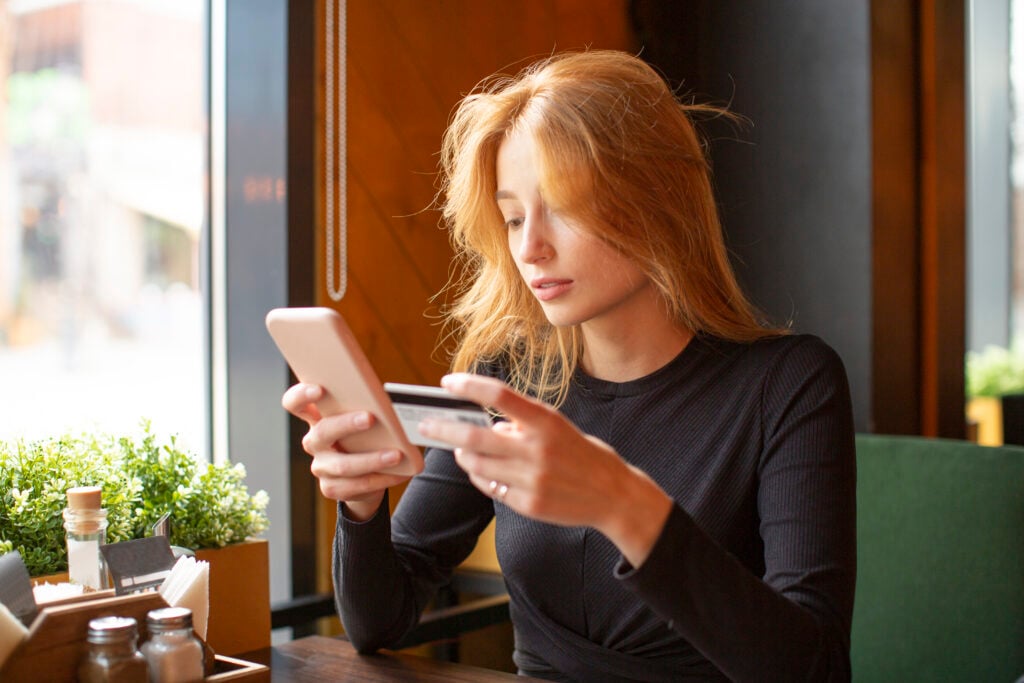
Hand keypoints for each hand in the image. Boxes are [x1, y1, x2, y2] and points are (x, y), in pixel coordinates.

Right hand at [282, 382, 409, 519]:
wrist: (365, 474)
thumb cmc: (366, 435)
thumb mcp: (363, 418)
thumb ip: (366, 407)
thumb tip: (385, 404)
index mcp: (317, 417)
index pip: (295, 403)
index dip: (302, 395)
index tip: (319, 389)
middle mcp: (314, 442)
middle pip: (323, 432)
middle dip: (347, 424)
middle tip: (370, 418)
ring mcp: (321, 466)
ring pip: (343, 465)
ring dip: (372, 459)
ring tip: (397, 454)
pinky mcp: (332, 488)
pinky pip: (357, 485)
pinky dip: (381, 479)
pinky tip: (400, 473)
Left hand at [418, 373, 671, 565]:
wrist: (615, 496)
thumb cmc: (583, 454)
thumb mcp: (559, 428)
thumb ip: (523, 425)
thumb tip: (487, 426)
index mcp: (546, 421)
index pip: (498, 395)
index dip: (468, 386)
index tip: (447, 383)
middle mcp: (536, 449)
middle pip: (474, 436)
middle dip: (443, 429)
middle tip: (426, 425)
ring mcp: (531, 479)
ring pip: (476, 465)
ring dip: (462, 454)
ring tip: (458, 448)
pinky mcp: (528, 504)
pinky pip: (490, 487)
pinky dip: (480, 476)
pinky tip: (481, 470)